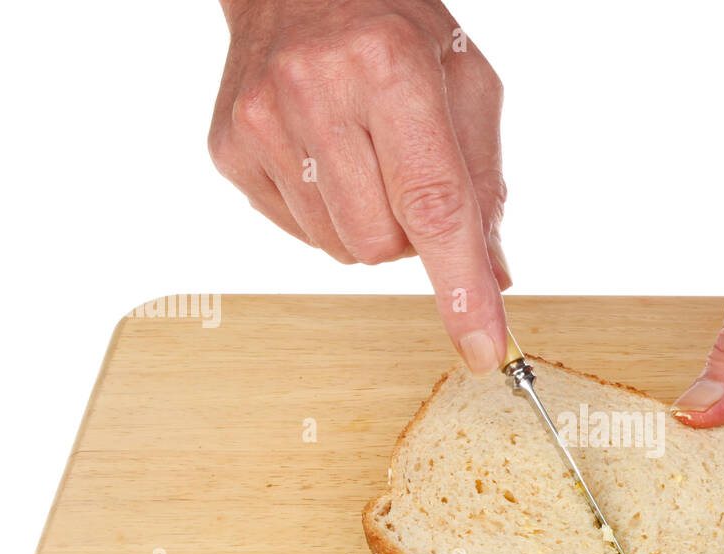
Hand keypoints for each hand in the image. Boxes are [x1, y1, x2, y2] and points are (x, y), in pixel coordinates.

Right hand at [208, 0, 509, 371]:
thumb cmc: (398, 33)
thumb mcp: (467, 83)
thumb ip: (487, 184)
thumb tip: (495, 278)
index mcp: (391, 69)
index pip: (435, 206)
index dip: (461, 287)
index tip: (483, 350)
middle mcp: (315, 92)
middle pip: (383, 245)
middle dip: (409, 233)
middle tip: (404, 170)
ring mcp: (260, 122)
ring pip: (341, 249)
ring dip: (368, 224)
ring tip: (363, 154)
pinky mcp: (228, 147)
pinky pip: (300, 234)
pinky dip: (327, 212)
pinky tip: (324, 155)